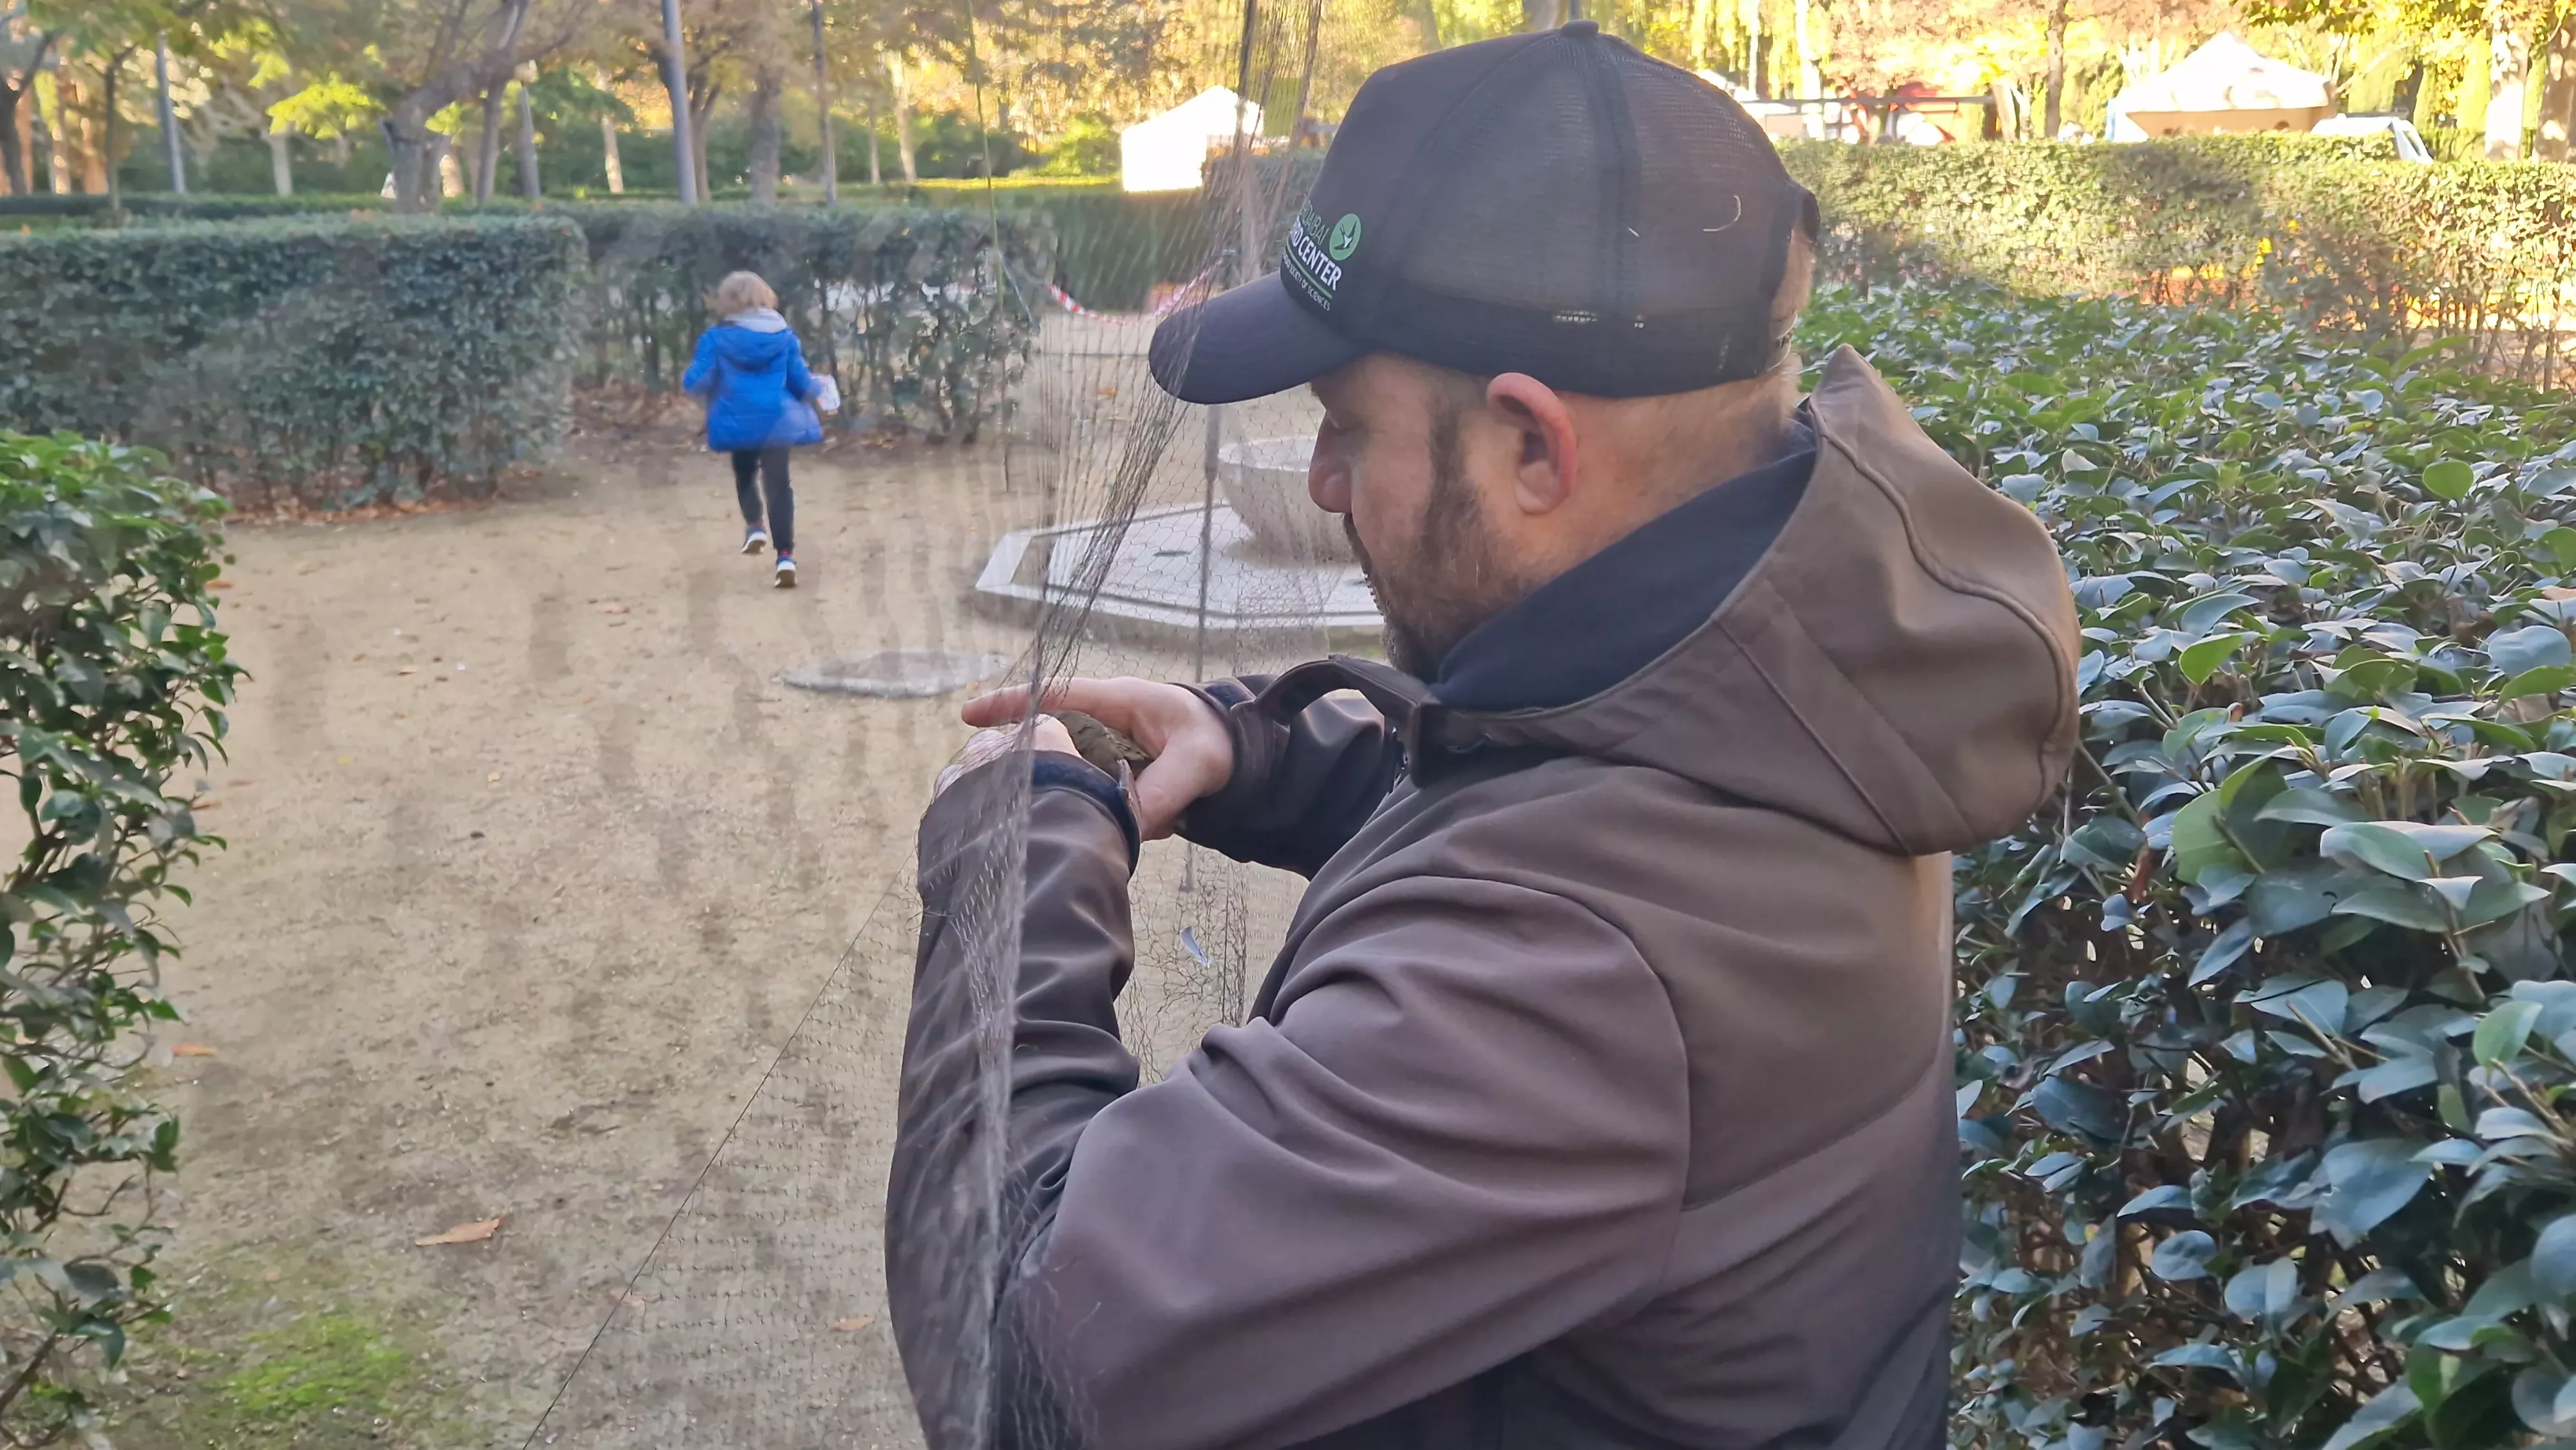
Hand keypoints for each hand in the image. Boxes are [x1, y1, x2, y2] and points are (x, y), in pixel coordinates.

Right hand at [963, 677, 1231, 840]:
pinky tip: (1065, 826)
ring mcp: (1104, 748)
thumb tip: (1122, 828)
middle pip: (1047, 732)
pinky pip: (1082, 787)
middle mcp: (1104, 722)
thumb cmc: (1216, 742)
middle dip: (1018, 752)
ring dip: (1047, 785)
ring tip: (1019, 810)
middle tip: (983, 779)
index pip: (1057, 697)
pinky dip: (1075, 804)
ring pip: (1062, 764)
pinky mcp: (1110, 774)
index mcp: (1118, 701)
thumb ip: (1160, 794)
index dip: (1012, 703)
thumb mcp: (1195, 764)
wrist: (1241, 755)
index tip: (970, 716)